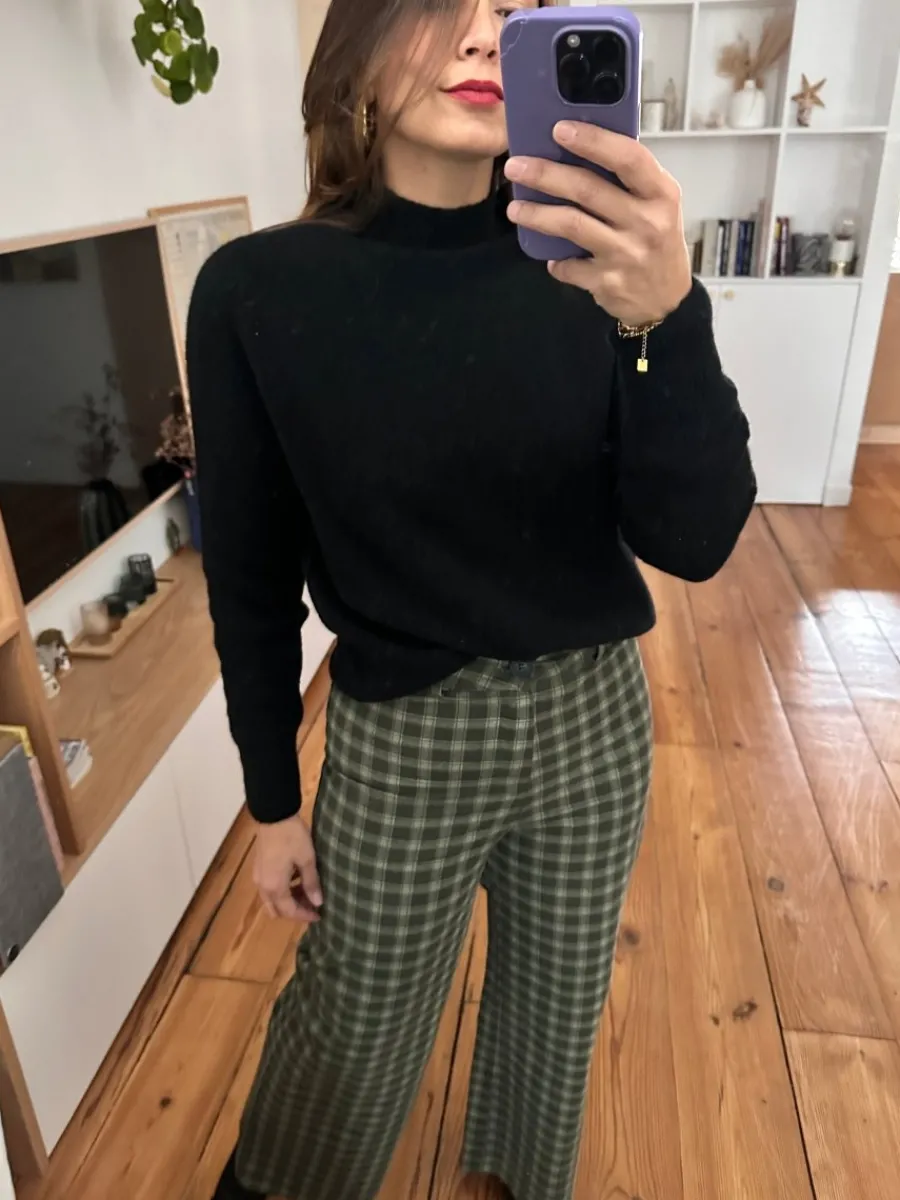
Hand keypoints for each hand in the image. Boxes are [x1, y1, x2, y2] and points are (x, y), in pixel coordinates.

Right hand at [254, 813, 322, 922]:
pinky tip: (296, 880)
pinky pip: (269, 888)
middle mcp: (263, 886)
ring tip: (307, 892)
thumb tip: (318, 902)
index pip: (290, 911)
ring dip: (287, 901)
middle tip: (312, 906)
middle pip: (277, 910)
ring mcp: (259, 877)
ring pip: (272, 900)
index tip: (319, 916)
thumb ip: (311, 883)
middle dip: (294, 911)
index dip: (305, 916)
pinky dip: (282, 891)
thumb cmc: (292, 837)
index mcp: (275, 887)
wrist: (273, 815)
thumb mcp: (307, 860)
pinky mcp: (259, 867)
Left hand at [504, 121, 692, 326]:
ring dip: (536, 215)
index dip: (593, 141)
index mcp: (661, 193)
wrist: (666, 299)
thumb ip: (628, 179)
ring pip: (571, 225)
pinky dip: (556, 262)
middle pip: (587, 189)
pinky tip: (549, 257)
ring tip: (514, 208)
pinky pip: (569, 266)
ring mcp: (626, 253)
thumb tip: (576, 149)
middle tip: (515, 166)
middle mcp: (646, 222)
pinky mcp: (608, 282)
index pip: (628, 158)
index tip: (559, 129)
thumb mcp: (657, 204)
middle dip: (545, 174)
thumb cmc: (657, 240)